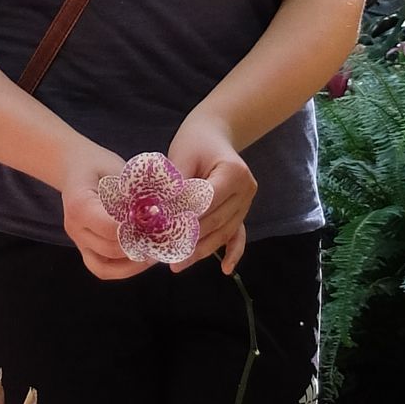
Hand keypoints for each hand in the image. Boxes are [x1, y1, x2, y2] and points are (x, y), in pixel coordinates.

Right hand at [56, 139, 148, 281]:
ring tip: (156, 251)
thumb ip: (132, 192)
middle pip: (111, 249)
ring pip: (107, 266)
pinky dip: (124, 269)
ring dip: (134, 261)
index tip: (159, 218)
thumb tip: (159, 210)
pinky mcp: (84, 250)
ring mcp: (78, 242)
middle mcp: (75, 228)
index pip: (111, 227)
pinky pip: (102, 269)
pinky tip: (143, 259)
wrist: (75, 168)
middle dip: (140, 244)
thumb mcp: (116, 170)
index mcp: (79, 205)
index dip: (137, 226)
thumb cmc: (98, 165)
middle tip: (164, 237)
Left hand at [166, 111, 255, 274]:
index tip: (160, 231)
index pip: (206, 202)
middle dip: (188, 240)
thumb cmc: (195, 142)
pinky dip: (233, 252)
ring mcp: (247, 203)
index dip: (184, 218)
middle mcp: (246, 190)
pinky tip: (226, 270)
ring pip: (223, 232)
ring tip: (177, 264)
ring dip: (200, 250)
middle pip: (215, 222)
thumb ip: (175, 186)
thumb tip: (158, 214)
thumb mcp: (182, 156)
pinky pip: (238, 234)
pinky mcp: (242, 212)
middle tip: (162, 254)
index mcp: (234, 172)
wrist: (214, 134)